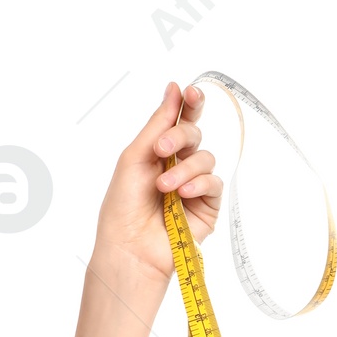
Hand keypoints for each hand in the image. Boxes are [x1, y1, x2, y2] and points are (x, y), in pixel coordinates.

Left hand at [94, 81, 223, 283]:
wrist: (129, 247)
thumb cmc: (123, 207)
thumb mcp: (135, 158)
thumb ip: (157, 124)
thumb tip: (174, 88)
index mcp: (158, 153)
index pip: (179, 121)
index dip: (188, 104)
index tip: (189, 92)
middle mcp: (178, 166)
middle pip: (194, 134)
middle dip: (179, 136)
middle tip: (161, 149)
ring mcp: (194, 185)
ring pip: (205, 158)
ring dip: (184, 168)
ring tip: (163, 187)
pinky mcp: (207, 205)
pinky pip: (214, 182)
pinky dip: (198, 184)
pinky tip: (181, 195)